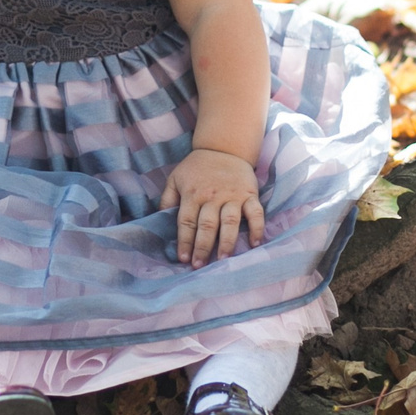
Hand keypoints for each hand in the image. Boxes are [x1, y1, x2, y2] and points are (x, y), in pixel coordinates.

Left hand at [160, 146, 263, 266]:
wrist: (224, 148)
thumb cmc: (197, 167)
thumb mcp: (176, 178)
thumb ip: (167, 199)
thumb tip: (159, 219)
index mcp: (193, 194)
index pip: (187, 222)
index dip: (185, 241)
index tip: (183, 259)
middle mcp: (212, 196)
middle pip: (207, 225)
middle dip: (203, 247)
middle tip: (200, 266)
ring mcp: (232, 196)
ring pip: (230, 221)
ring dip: (227, 242)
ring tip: (223, 260)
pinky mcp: (249, 194)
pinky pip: (255, 212)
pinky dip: (256, 228)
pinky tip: (254, 243)